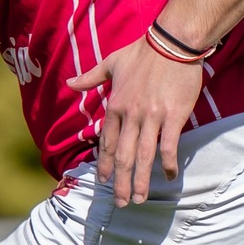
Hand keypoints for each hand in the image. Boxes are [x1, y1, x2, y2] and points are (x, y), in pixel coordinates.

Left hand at [68, 37, 206, 206]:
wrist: (172, 42)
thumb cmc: (142, 51)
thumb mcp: (111, 62)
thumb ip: (91, 77)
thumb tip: (70, 82)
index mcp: (115, 105)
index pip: (106, 142)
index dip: (104, 164)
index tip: (103, 181)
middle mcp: (131, 115)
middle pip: (123, 156)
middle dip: (121, 182)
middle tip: (121, 203)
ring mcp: (152, 118)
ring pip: (143, 156)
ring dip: (141, 181)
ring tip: (140, 199)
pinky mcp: (173, 117)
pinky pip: (169, 146)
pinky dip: (168, 163)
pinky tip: (169, 175)